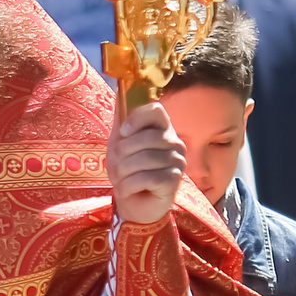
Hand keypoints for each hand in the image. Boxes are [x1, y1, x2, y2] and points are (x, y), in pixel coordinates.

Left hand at [106, 101, 185, 225]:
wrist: (134, 205)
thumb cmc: (128, 172)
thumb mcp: (119, 145)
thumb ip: (121, 121)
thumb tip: (119, 90)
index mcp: (162, 130)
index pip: (156, 110)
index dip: (137, 118)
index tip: (123, 132)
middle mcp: (174, 142)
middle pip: (145, 137)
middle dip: (122, 155)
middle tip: (118, 167)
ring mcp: (177, 161)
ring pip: (143, 159)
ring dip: (123, 173)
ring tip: (122, 180)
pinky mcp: (173, 180)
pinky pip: (145, 178)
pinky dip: (128, 186)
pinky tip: (129, 190)